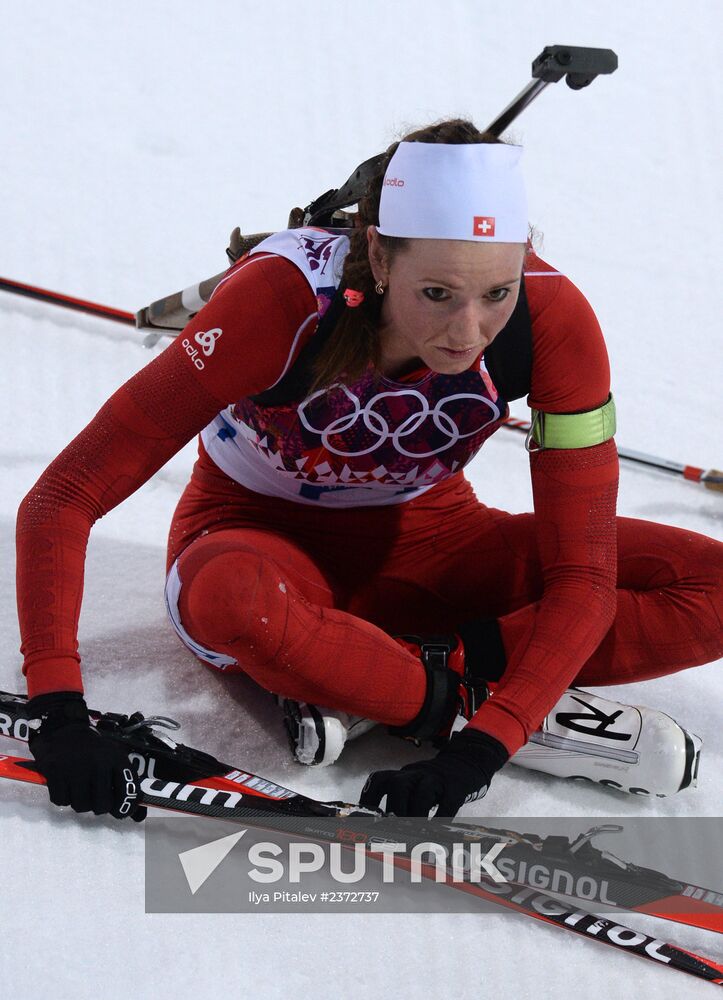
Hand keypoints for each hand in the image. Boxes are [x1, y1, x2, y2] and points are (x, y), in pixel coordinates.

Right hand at [28, 692, 145, 821]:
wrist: (63, 728)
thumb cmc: (93, 749)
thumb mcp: (113, 759)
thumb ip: (125, 786)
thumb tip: (138, 817)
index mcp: (116, 759)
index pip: (127, 791)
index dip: (125, 807)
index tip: (119, 811)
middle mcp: (98, 763)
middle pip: (102, 805)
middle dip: (99, 806)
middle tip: (94, 797)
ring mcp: (76, 768)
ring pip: (81, 806)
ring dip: (79, 802)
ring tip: (79, 788)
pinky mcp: (55, 771)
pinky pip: (61, 801)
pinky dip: (62, 797)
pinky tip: (65, 784)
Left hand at [360, 728, 507, 817]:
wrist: (467, 761)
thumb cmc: (436, 783)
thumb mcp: (415, 784)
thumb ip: (402, 800)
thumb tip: (385, 829)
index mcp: (403, 775)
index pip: (379, 780)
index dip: (369, 798)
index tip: (368, 818)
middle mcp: (416, 774)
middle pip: (398, 785)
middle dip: (395, 809)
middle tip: (396, 829)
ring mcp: (436, 779)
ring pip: (421, 793)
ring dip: (416, 815)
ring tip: (416, 832)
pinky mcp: (456, 786)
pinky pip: (448, 803)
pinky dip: (441, 818)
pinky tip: (438, 831)